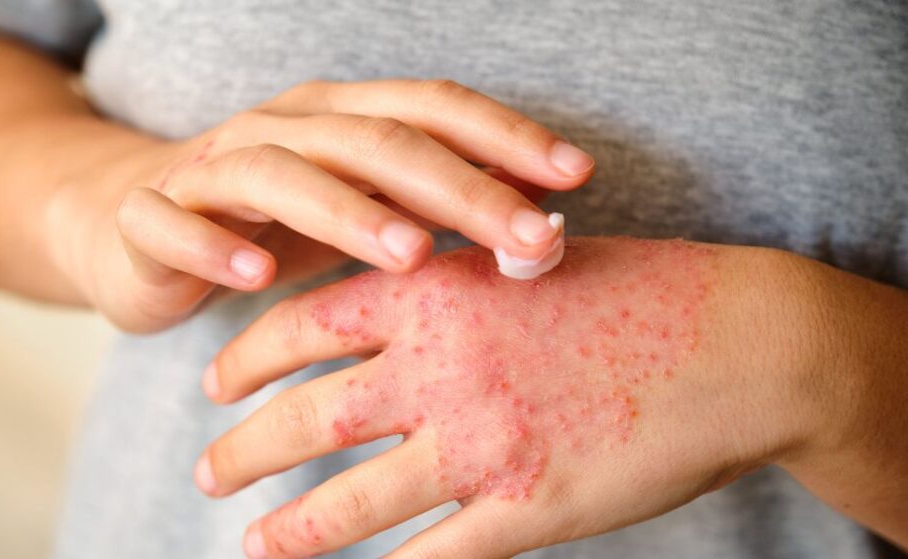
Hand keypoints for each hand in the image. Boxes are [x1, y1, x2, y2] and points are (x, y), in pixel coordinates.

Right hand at [43, 79, 594, 330]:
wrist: (135, 224)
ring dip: (348, 211)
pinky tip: (257, 274)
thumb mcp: (359, 211)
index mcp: (339, 118)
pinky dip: (215, 246)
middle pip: (375, 142)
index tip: (579, 176)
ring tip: (412, 253)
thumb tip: (540, 221)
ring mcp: (212, 169)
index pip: (432, 111)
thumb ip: (434, 208)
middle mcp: (281, 128)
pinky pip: (176, 224)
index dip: (505, 137)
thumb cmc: (271, 223)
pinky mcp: (150, 215)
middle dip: (459, 187)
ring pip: (281, 174)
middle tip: (527, 237)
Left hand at [194, 238, 886, 557]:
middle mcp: (441, 368)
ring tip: (252, 541)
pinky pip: (429, 557)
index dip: (246, 359)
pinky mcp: (527, 507)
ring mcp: (480, 443)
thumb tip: (372, 320)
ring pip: (348, 500)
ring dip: (288, 528)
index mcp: (434, 294)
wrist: (735, 342)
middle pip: (305, 418)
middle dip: (243, 449)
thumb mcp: (518, 263)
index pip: (304, 326)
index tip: (216, 382)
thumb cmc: (632, 292)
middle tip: (208, 470)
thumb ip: (441, 290)